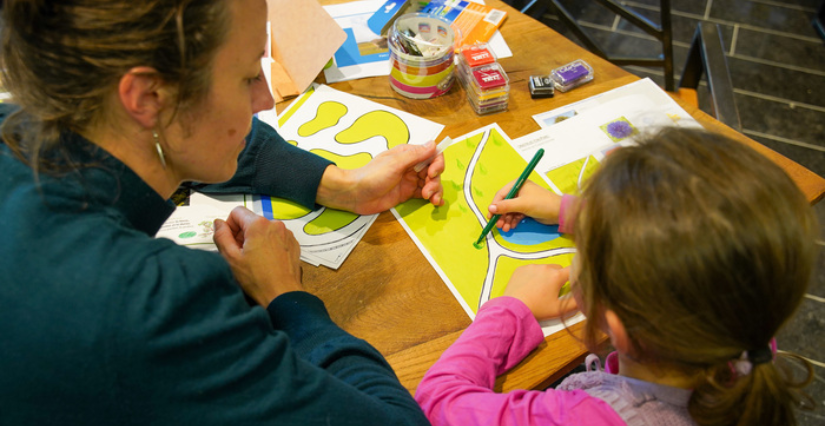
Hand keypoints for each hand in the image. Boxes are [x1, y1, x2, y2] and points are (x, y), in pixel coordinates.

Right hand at [213, 206, 302, 306]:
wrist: (282, 294)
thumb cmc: (256, 278)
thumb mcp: (231, 258)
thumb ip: (221, 236)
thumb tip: (219, 223)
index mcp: (258, 224)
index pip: (237, 212)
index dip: (229, 226)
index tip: (230, 241)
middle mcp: (275, 224)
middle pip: (251, 221)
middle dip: (242, 234)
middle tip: (240, 253)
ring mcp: (286, 233)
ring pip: (264, 229)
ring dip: (256, 239)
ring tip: (254, 259)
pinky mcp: (293, 243)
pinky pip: (276, 237)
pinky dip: (268, 244)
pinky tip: (266, 260)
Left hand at [317, 141, 444, 214]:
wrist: (356, 194)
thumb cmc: (372, 176)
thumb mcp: (395, 163)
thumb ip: (415, 155)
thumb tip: (433, 144)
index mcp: (408, 154)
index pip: (432, 154)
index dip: (437, 164)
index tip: (432, 173)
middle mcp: (411, 166)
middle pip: (434, 171)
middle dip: (435, 181)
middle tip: (428, 192)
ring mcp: (410, 180)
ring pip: (431, 183)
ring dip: (436, 190)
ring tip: (432, 200)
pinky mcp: (407, 193)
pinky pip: (425, 194)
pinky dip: (433, 197)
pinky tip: (437, 202)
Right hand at [487, 180, 561, 231]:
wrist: (559, 213)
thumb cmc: (541, 204)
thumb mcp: (522, 204)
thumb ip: (505, 206)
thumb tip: (490, 209)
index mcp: (518, 184)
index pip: (501, 194)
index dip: (494, 205)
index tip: (490, 215)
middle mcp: (519, 191)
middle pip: (504, 203)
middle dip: (501, 215)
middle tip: (498, 225)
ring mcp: (523, 200)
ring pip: (509, 211)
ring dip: (506, 220)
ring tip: (505, 229)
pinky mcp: (527, 209)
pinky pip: (515, 215)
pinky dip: (512, 221)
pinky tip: (512, 227)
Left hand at [503, 264, 577, 320]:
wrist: (513, 309)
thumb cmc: (538, 309)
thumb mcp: (560, 309)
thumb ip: (576, 303)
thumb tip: (585, 297)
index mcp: (556, 276)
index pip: (573, 269)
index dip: (576, 274)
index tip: (574, 280)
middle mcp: (545, 267)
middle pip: (558, 269)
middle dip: (558, 277)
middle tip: (553, 291)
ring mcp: (531, 266)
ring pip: (544, 268)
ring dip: (545, 276)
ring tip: (539, 290)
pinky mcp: (521, 268)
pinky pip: (531, 269)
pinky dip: (533, 276)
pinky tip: (529, 287)